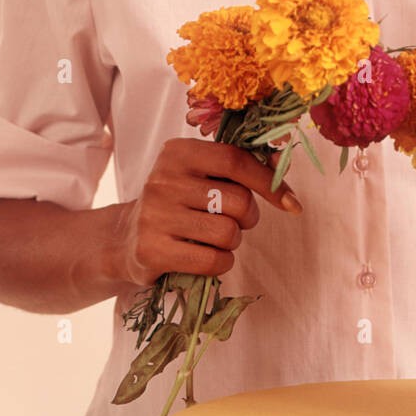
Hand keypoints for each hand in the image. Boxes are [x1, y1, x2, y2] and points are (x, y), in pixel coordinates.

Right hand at [112, 138, 302, 287]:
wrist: (125, 238)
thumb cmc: (178, 202)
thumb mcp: (202, 174)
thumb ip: (240, 166)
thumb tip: (281, 164)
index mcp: (177, 152)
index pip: (235, 160)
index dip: (268, 182)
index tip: (291, 202)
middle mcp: (163, 179)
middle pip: (238, 201)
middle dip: (247, 217)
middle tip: (233, 221)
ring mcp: (154, 215)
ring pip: (228, 233)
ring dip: (233, 242)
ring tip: (214, 238)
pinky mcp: (151, 251)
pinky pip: (213, 261)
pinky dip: (221, 263)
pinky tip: (206, 257)